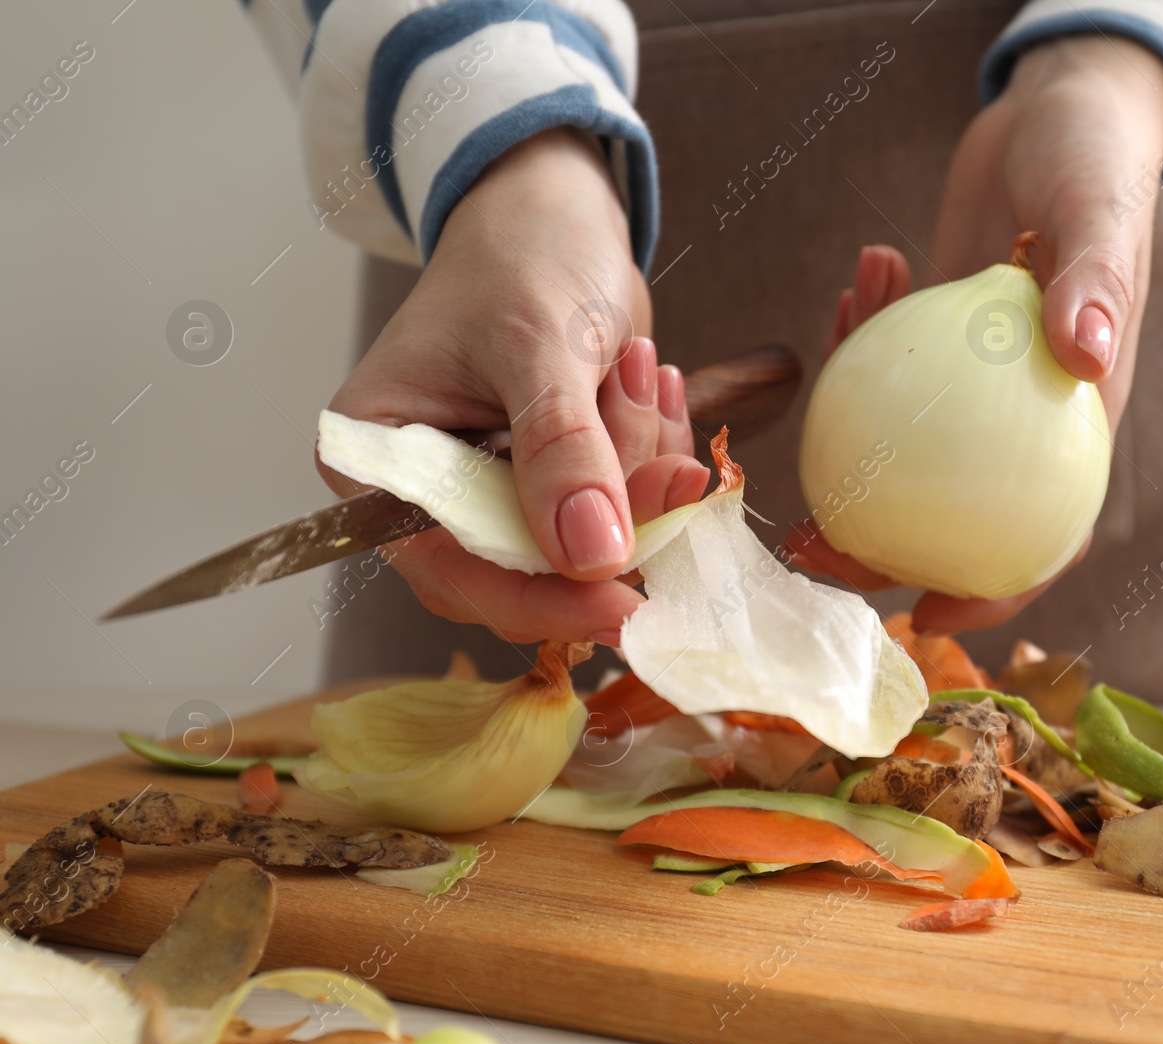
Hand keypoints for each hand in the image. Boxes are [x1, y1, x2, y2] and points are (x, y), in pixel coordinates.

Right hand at [319, 128, 707, 646]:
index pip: (452, 571)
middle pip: (529, 572)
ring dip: (639, 466)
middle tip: (672, 464)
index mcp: (380, 464)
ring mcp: (502, 494)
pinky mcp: (563, 486)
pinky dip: (656, 458)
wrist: (558, 213)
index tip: (622, 599)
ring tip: (637, 368)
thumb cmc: (521, 254)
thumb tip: (591, 555)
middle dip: (611, 515)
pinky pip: (628, 513)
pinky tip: (649, 384)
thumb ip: (561, 448)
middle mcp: (431, 495)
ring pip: (593, 546)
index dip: (538, 598)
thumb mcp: (538, 342)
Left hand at [788, 38, 1162, 635]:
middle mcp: (1022, 412)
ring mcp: (974, 379)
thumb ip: (1097, 280)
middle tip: (808, 536)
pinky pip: (889, 360)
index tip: (932, 617)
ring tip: (830, 335)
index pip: (1047, 531)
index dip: (998, 590)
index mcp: (1080, 414)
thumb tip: (1088, 354)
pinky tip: (859, 278)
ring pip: (904, 441)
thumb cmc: (1098, 156)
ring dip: (857, 419)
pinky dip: (867, 328)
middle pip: (951, 512)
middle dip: (880, 538)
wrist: (1068, 105)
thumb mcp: (1101, 208)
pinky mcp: (938, 336)